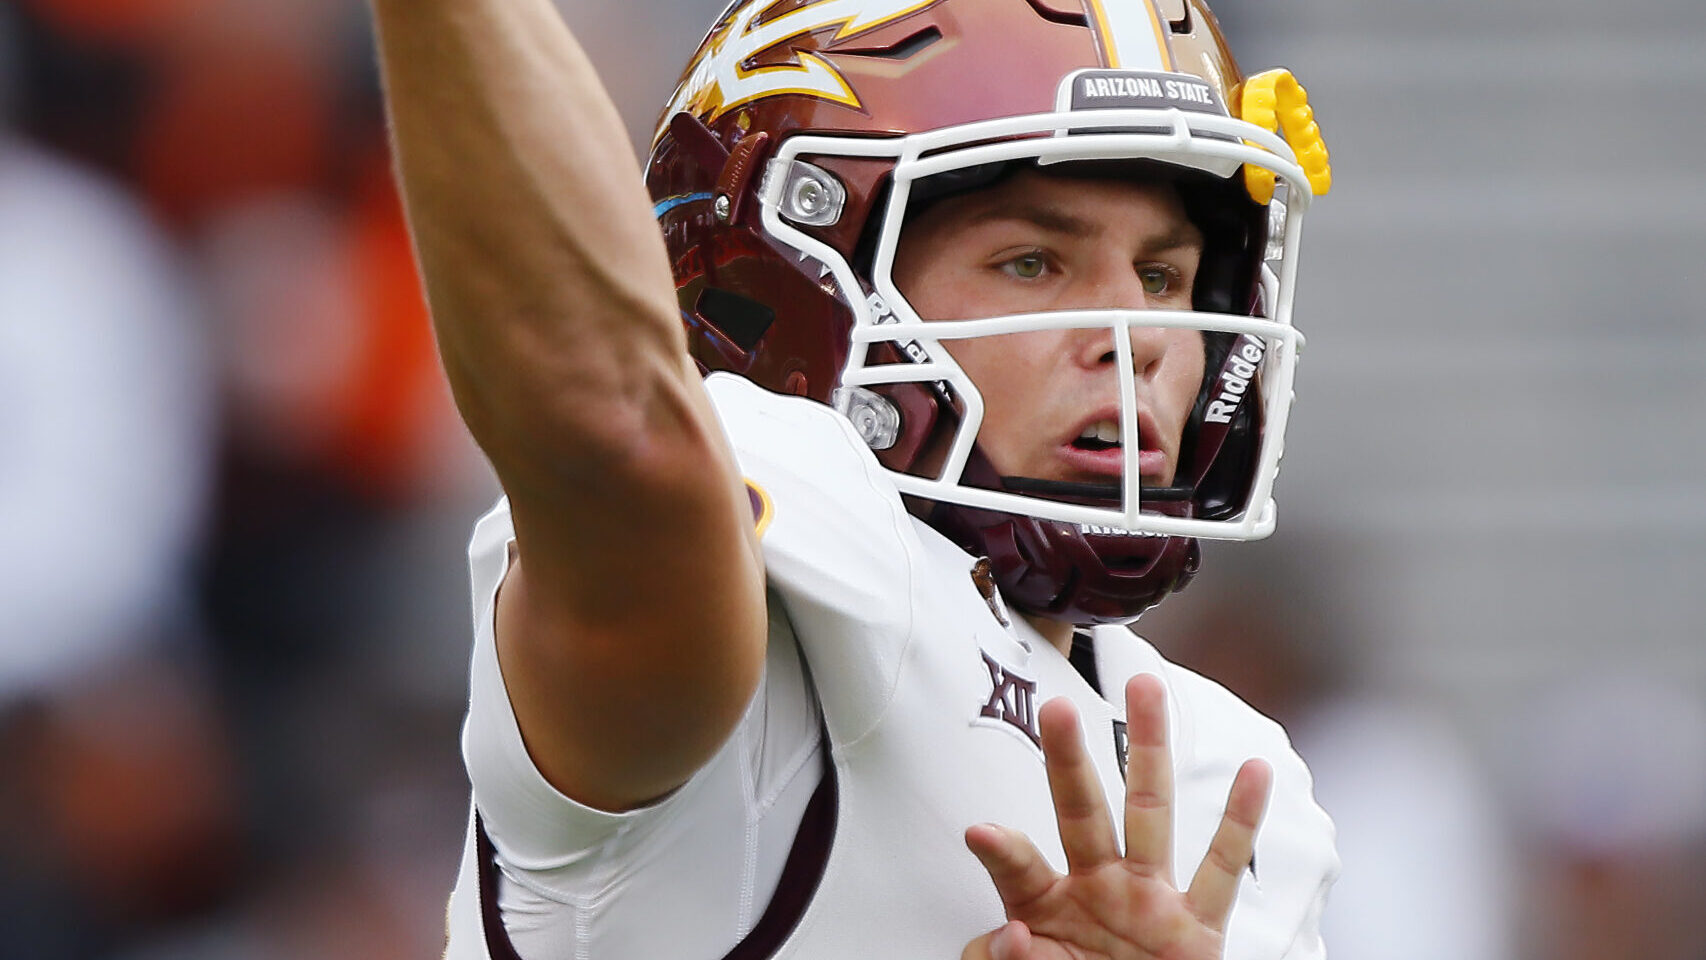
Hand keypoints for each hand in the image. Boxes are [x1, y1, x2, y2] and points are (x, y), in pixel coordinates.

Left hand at [960, 674, 1271, 959]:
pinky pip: (1222, 870)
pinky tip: (1252, 771)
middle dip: (1069, 758)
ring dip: (1149, 749)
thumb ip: (1006, 959)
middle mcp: (1099, 887)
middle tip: (1056, 705)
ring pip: (1151, 813)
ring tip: (1146, 688)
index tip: (979, 833)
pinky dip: (1241, 821)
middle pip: (1081, 810)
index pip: (1018, 869)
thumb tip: (1012, 934)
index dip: (1002, 851)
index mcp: (1046, 905)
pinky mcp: (1197, 930)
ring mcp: (1149, 901)